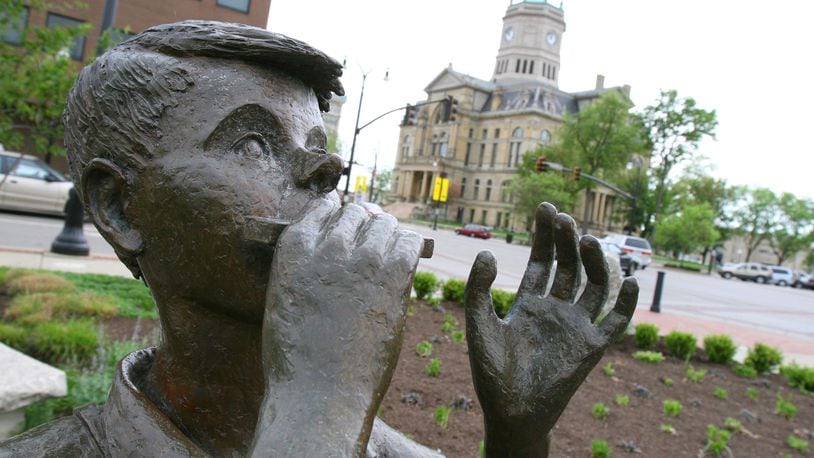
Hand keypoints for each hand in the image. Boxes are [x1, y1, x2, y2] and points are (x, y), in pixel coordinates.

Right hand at [250, 200, 421, 456]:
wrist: (319, 392)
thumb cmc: (297, 357)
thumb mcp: (284, 300)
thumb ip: (303, 268)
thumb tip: (326, 253)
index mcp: (294, 248)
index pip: (324, 207)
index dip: (339, 211)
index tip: (348, 217)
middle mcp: (328, 245)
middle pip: (358, 213)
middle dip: (367, 224)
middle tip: (375, 239)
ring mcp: (363, 258)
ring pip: (386, 225)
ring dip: (390, 235)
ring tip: (393, 250)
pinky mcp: (393, 276)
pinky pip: (412, 242)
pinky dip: (412, 246)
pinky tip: (411, 257)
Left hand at [465, 203, 637, 456]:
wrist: (510, 413)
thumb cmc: (491, 373)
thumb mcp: (478, 325)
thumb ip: (478, 290)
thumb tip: (487, 252)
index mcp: (530, 303)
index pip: (543, 261)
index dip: (546, 236)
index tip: (547, 208)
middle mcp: (556, 311)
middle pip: (569, 267)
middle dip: (567, 241)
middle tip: (564, 218)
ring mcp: (575, 327)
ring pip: (593, 287)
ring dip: (595, 263)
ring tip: (587, 240)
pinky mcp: (591, 348)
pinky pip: (615, 323)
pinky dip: (626, 304)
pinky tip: (630, 282)